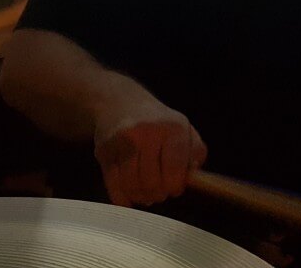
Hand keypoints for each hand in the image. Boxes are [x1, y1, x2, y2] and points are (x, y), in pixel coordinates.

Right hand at [92, 94, 207, 206]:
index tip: (175, 189)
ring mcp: (123, 140)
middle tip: (159, 193)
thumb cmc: (158, 122)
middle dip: (158, 194)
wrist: (121, 102)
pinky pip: (113, 184)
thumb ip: (196, 153)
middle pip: (152, 182)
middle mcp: (147, 132)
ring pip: (132, 185)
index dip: (175, 186)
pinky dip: (122, 198)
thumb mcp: (184, 129)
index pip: (175, 169)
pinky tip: (128, 198)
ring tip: (146, 194)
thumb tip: (193, 177)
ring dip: (141, 196)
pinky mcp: (104, 150)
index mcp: (172, 128)